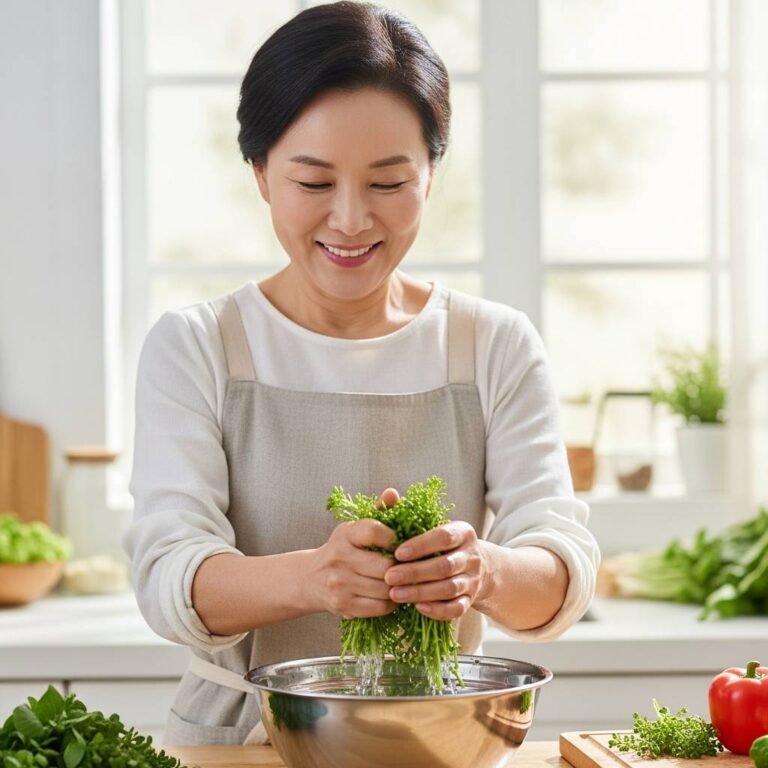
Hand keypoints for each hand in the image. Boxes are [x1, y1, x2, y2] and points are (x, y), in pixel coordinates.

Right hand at [310, 491, 398, 618]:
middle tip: (410, 568)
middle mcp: (339, 558)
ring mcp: (340, 584)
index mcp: (345, 534)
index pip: (373, 531)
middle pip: (384, 566)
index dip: (393, 539)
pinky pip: (379, 607)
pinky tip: (391, 595)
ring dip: (399, 587)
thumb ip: (378, 511)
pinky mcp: (343, 606)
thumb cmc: (343, 550)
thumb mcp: (355, 528)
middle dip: (401, 568)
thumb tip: (393, 493)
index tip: (400, 544)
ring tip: (403, 582)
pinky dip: (391, 603)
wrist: (311, 578)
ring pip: (385, 589)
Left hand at [384, 521, 489, 620]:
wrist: (477, 567)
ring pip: (449, 588)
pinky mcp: (471, 600)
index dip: (421, 546)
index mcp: (463, 532)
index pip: (444, 537)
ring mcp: (473, 579)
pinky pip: (457, 608)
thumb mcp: (432, 525)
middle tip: (389, 577)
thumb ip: (408, 512)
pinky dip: (438, 610)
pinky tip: (418, 607)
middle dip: (415, 573)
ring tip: (395, 594)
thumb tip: (388, 494)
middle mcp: (472, 555)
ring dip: (421, 592)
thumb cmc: (442, 544)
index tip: (397, 553)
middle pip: (444, 566)